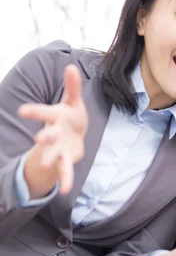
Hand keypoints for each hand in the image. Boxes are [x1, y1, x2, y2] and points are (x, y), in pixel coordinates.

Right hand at [19, 64, 87, 196]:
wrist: (71, 139)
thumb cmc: (70, 117)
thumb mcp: (72, 101)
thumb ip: (72, 86)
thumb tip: (70, 66)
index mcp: (55, 116)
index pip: (44, 112)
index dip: (34, 111)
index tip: (22, 111)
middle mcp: (53, 133)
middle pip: (47, 134)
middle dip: (44, 136)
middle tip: (39, 138)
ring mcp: (58, 148)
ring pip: (52, 154)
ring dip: (49, 158)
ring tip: (45, 164)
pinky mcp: (65, 159)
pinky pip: (64, 170)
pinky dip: (65, 179)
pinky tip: (66, 190)